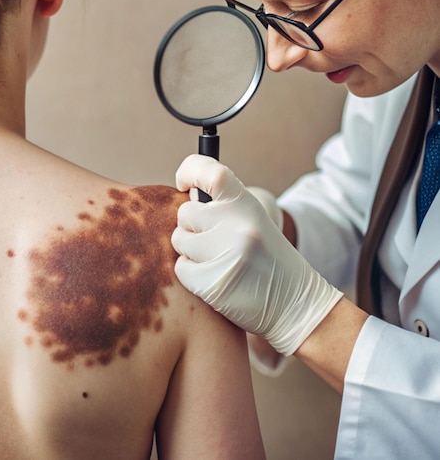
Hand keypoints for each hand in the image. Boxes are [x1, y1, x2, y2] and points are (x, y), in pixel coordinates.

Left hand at [172, 154, 342, 356]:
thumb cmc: (267, 258)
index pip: (211, 172)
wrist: (297, 305)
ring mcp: (226, 254)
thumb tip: (183, 196)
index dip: (189, 171)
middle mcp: (238, 224)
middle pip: (184, 213)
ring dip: (190, 251)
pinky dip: (192, 275)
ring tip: (217, 260)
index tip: (183, 183)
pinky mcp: (214, 283)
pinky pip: (181, 269)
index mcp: (247, 204)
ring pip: (179, 240)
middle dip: (191, 227)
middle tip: (212, 241)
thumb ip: (221, 207)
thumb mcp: (253, 220)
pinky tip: (216, 278)